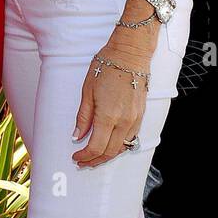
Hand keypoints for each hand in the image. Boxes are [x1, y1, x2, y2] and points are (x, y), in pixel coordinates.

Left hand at [72, 35, 151, 167]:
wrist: (130, 55)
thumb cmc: (106, 67)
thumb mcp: (87, 90)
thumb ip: (83, 116)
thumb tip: (77, 136)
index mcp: (108, 116)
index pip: (97, 147)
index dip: (85, 156)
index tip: (76, 157)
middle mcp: (124, 121)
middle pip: (110, 152)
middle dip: (95, 160)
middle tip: (83, 162)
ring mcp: (135, 119)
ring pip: (122, 148)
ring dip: (108, 155)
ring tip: (94, 157)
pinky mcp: (141, 116)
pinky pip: (130, 138)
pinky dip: (119, 146)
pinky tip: (110, 144)